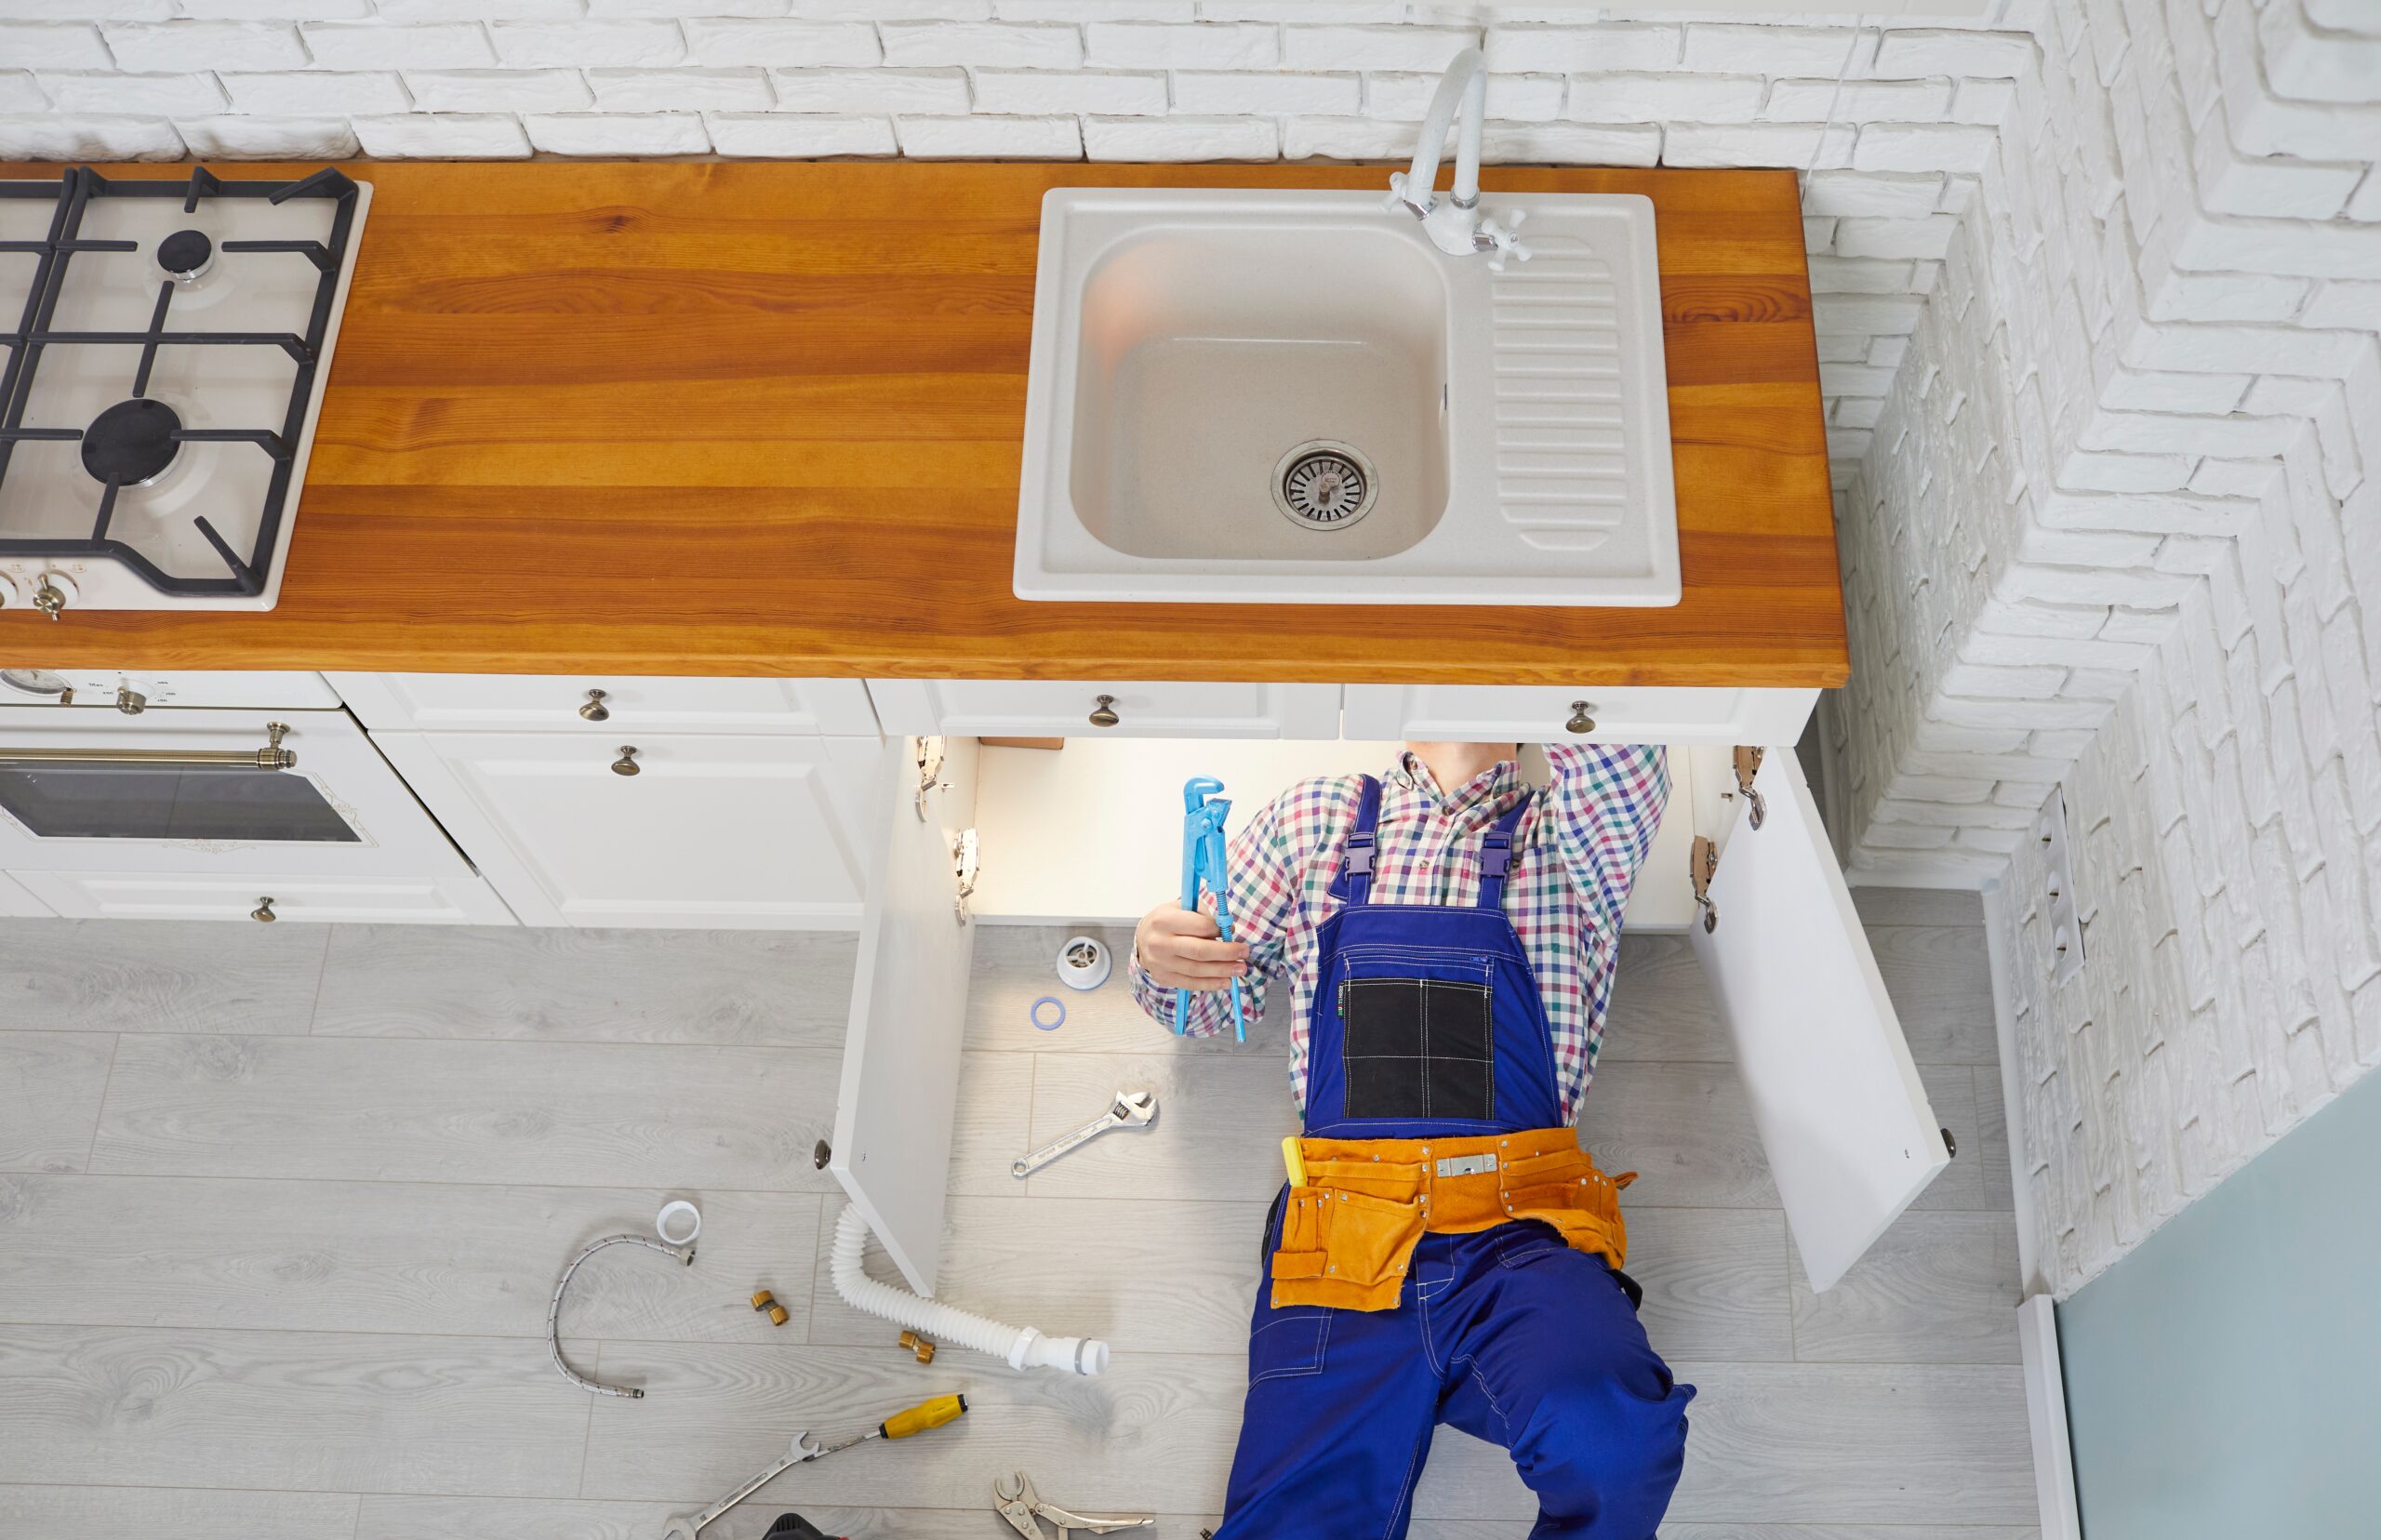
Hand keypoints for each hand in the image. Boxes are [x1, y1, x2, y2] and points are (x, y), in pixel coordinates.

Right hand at [1134, 901, 1248, 991]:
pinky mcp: (1163, 978)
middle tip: (1244, 952)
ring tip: (1240, 968)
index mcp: (1165, 920)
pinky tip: (1226, 981)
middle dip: (1226, 953)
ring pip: (1197, 970)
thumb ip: (1203, 915)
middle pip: (1199, 951)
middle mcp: (1160, 943)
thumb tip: (1228, 929)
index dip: (1219, 929)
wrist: (1143, 938)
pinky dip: (1211, 984)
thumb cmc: (1167, 920)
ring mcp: (1160, 963)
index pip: (1199, 926)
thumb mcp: (1181, 907)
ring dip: (1223, 970)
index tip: (1230, 930)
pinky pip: (1190, 983)